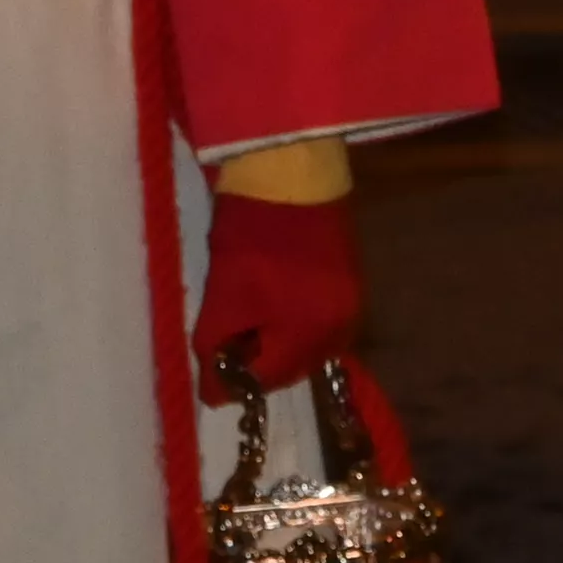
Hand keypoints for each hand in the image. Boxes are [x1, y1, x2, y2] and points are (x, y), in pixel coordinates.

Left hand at [194, 189, 366, 401]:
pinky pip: (321, 321)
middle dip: (258, 362)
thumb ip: (216, 349)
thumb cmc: (253, 235)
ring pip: (308, 346)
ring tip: (248, 320)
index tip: (207, 368)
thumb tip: (214, 392)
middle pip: (293, 367)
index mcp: (314, 334)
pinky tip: (273, 303)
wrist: (291, 170)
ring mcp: (355, 302)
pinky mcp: (353, 280)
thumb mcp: (225, 296)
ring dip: (277, 343)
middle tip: (226, 342)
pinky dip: (294, 322)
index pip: (266, 380)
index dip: (231, 380)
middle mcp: (344, 327)